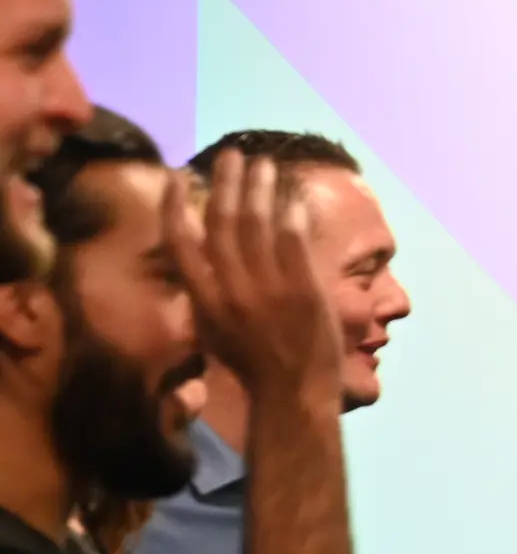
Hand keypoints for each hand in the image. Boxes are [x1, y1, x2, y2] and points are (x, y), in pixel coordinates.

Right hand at [163, 150, 340, 403]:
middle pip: (222, 221)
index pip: (180, 241)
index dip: (176, 204)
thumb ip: (204, 293)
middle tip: (232, 155)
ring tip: (263, 164)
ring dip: (259, 187)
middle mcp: (231, 289)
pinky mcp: (303, 291)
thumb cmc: (254, 369)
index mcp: (204, 300)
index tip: (180, 175)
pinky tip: (292, 197)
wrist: (294, 398)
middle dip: (226, 181)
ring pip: (258, 223)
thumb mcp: (214, 332)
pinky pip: (294, 240)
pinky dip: (291, 213)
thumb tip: (196, 255)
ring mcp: (269, 289)